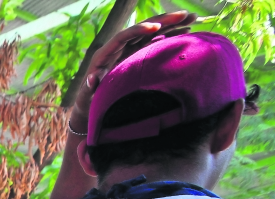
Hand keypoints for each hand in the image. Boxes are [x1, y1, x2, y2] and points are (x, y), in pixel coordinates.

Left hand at [70, 11, 195, 128]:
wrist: (91, 102)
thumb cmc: (88, 101)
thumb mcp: (88, 95)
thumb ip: (90, 87)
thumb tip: (92, 79)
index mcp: (106, 53)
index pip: (124, 36)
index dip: (139, 30)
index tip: (156, 27)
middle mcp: (119, 47)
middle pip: (142, 28)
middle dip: (164, 20)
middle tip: (185, 15)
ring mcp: (129, 49)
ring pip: (152, 32)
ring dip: (172, 24)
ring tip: (193, 18)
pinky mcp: (137, 53)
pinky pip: (155, 40)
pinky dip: (170, 35)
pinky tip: (186, 30)